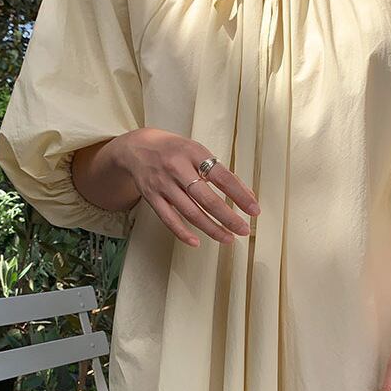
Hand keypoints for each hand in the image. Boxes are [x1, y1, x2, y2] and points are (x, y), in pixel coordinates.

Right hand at [116, 128, 259, 246]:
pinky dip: (183, 233)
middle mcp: (178, 168)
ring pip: (190, 212)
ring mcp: (163, 184)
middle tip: (243, 229)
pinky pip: (169, 219)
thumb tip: (247, 194)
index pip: (222, 177)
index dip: (240, 196)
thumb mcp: (198, 152)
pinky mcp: (152, 197)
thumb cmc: (174, 150)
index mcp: (194, 153)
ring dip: (211, 228)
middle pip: (207, 199)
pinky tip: (197, 242)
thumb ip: (221, 173)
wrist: (137, 148)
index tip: (254, 210)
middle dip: (228, 217)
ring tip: (228, 238)